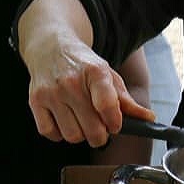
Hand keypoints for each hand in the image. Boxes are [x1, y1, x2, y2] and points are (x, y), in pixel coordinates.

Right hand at [26, 36, 152, 146]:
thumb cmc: (83, 65)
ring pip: (71, 135)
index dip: (115, 123)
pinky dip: (58, 133)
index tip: (115, 125)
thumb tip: (148, 119)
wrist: (51, 48)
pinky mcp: (35, 101)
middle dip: (100, 135)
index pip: (108, 106)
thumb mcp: (108, 75)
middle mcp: (71, 82)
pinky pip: (50, 133)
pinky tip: (64, 120)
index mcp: (95, 72)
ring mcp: (51, 92)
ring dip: (79, 134)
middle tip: (99, 126)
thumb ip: (127, 100)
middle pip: (92, 130)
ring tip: (80, 121)